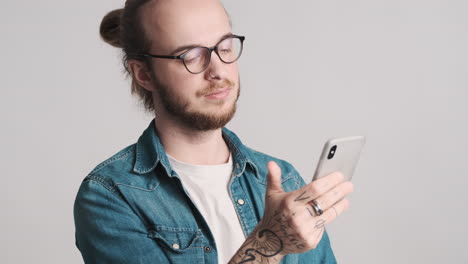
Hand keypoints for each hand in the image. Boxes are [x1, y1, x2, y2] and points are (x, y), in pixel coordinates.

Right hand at [229, 161, 352, 263]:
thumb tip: (272, 164)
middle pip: (325, 200)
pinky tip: (331, 212)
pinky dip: (327, 218)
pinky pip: (324, 227)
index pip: (315, 189)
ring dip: (339, 205)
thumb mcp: (271, 195)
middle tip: (348, 185)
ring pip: (328, 214)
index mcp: (289, 202)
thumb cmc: (274, 215)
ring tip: (345, 199)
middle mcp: (297, 216)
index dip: (329, 181)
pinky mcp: (310, 241)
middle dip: (339, 191)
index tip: (339, 176)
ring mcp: (305, 230)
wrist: (271, 242)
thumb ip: (274, 178)